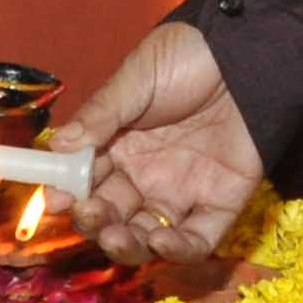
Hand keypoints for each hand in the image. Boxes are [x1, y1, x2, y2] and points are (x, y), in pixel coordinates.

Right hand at [61, 20, 262, 265]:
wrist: (247, 52)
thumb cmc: (188, 58)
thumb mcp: (137, 80)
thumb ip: (100, 115)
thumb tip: (57, 146)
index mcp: (121, 147)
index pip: (88, 182)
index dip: (70, 194)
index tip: (56, 200)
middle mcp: (148, 176)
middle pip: (113, 216)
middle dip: (95, 222)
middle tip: (88, 214)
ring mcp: (183, 193)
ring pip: (147, 237)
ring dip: (127, 245)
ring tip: (115, 236)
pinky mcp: (220, 204)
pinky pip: (196, 240)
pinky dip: (177, 249)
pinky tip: (159, 238)